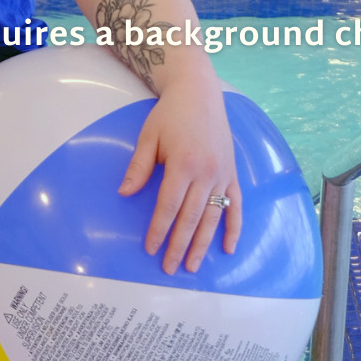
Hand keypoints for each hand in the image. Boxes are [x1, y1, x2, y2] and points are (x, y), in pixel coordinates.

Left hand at [117, 74, 241, 275]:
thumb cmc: (170, 115)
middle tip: (169, 268)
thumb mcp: (148, 137)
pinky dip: (234, 228)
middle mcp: (207, 173)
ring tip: (193, 266)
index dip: (159, 229)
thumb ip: (139, 167)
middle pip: (192, 218)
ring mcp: (223, 175)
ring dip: (203, 244)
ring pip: (213, 217)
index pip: (169, 206)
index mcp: (184, 164)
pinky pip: (236, 206)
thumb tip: (124, 193)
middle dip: (179, 245)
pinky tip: (228, 248)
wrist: (200, 93)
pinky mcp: (232, 174)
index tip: (151, 248)